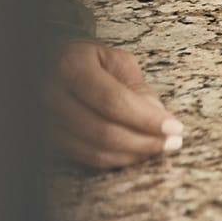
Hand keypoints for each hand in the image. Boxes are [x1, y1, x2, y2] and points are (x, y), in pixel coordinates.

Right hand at [50, 40, 182, 169]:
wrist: (52, 65)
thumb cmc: (92, 61)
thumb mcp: (118, 62)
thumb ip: (138, 89)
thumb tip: (161, 120)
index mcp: (72, 67)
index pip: (114, 101)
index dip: (146, 119)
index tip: (175, 128)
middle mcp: (53, 96)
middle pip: (104, 131)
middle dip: (145, 141)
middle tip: (173, 142)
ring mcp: (46, 121)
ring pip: (95, 150)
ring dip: (133, 154)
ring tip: (160, 148)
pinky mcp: (50, 140)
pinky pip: (87, 158)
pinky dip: (117, 159)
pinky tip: (137, 153)